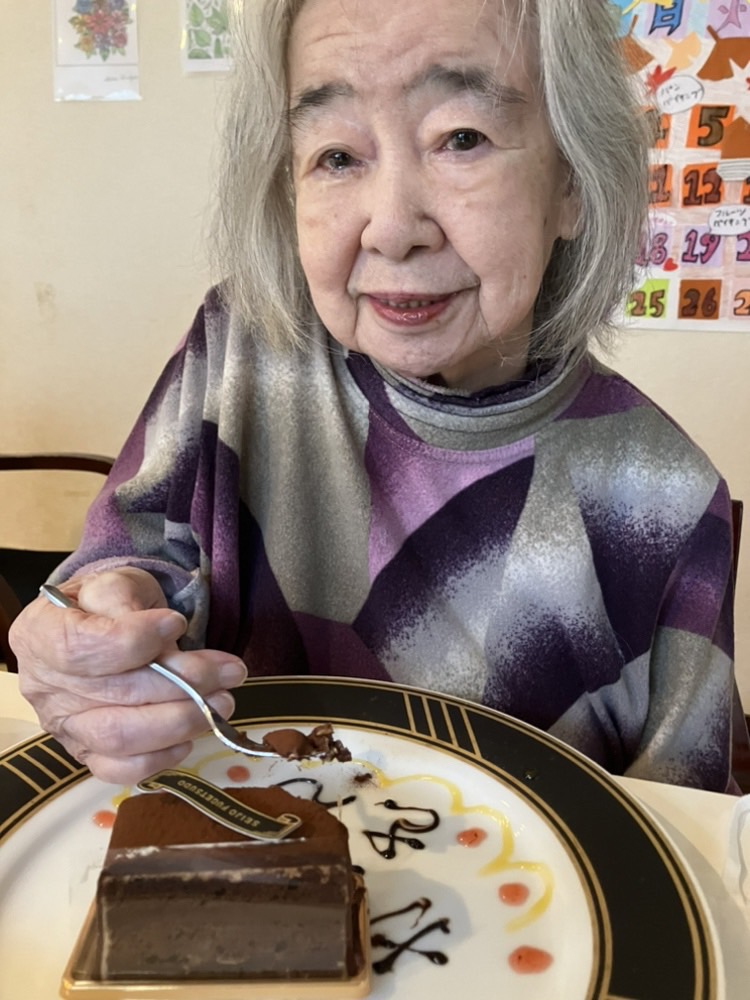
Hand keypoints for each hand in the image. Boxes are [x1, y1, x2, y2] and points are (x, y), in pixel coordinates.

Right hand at [9, 568, 246, 784]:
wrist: (105, 626)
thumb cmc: (111, 604)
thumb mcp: (118, 584)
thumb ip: (132, 605)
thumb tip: (168, 633)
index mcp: (40, 634)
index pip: (80, 647)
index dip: (133, 640)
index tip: (178, 623)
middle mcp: (43, 686)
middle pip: (114, 695)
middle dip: (184, 683)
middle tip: (231, 671)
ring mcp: (63, 726)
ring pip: (120, 737)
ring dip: (182, 720)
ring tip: (224, 701)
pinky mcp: (86, 754)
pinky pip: (120, 769)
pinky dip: (161, 757)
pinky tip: (192, 735)